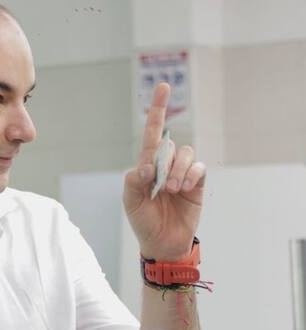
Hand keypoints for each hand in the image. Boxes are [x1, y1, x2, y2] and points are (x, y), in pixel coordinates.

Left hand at [123, 83, 205, 260]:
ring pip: (186, 154)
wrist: (162, 243)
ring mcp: (182, 173)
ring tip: (172, 190)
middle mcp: (165, 165)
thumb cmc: (143, 221)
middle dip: (164, 163)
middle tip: (161, 187)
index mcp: (146, 165)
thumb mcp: (130, 201)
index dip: (158, 110)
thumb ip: (133, 181)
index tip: (163, 87)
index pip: (152, 133)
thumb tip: (147, 166)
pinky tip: (184, 190)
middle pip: (170, 145)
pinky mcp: (197, 183)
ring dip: (178, 171)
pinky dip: (190, 175)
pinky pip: (199, 168)